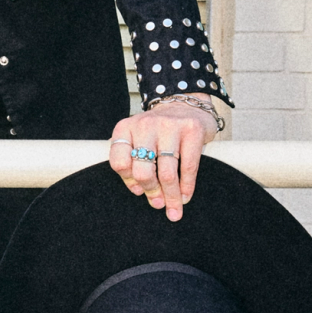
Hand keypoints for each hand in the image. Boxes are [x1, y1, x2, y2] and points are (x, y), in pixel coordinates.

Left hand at [108, 96, 220, 221]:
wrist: (184, 104)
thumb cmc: (157, 131)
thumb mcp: (137, 140)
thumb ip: (133, 163)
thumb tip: (141, 192)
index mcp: (125, 129)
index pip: (120, 163)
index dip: (129, 181)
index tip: (139, 191)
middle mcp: (144, 125)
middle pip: (142, 171)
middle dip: (152, 191)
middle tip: (158, 202)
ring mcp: (169, 126)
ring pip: (167, 173)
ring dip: (171, 196)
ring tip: (174, 207)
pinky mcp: (191, 129)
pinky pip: (188, 166)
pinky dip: (187, 186)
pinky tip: (185, 196)